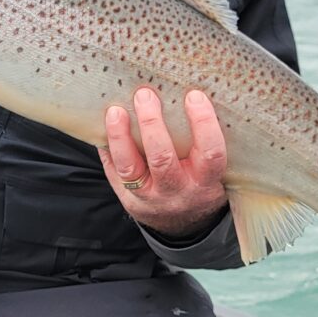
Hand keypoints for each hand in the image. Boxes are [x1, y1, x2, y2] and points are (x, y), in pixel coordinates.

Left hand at [99, 87, 228, 238]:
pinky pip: (113, 171)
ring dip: (120, 136)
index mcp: (206, 182)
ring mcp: (149, 198)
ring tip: (115, 110)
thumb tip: (192, 92)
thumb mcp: (214, 171)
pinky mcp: (127, 198)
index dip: (203, 124)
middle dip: (152, 124)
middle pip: (162, 159)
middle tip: (145, 94)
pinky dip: (107, 147)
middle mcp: (178, 192)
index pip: (210, 154)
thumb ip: (205, 142)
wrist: (184, 224)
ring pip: (130, 168)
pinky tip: (103, 125)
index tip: (194, 95)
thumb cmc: (201, 183)